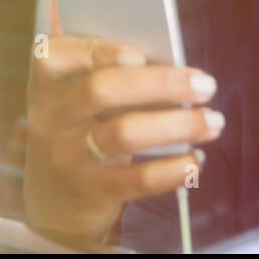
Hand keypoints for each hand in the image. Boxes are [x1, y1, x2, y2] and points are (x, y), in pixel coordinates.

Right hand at [22, 33, 223, 243]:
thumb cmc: (77, 137)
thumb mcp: (74, 106)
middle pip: (102, 90)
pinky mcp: (93, 193)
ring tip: (213, 121)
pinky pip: (140, 178)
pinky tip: (196, 159)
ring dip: (178, 124)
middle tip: (205, 85)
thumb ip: (106, 80)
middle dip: (160, 83)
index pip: (55, 56)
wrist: (52, 208)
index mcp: (46, 87)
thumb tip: (169, 66)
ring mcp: (69, 158)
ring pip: (126, 133)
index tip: (141, 53)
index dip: (98, 50)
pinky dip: (175, 168)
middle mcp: (51, 120)